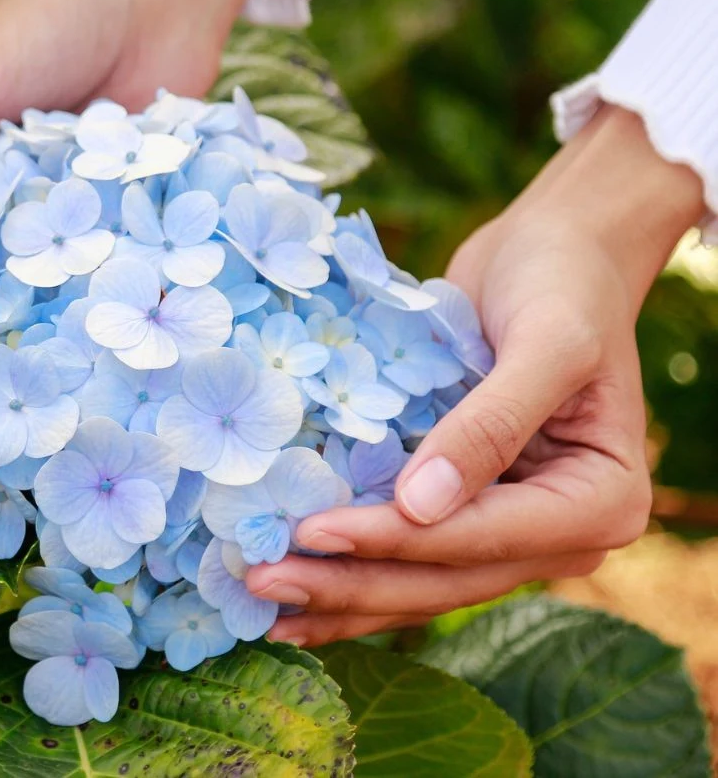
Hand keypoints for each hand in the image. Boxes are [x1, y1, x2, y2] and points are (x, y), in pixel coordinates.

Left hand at [245, 105, 707, 645]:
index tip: (311, 532)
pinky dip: (352, 570)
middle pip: (443, 579)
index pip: (480, 538)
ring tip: (260, 605)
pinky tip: (294, 592)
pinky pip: (407, 554)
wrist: (558, 253)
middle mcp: (559, 534)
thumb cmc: (562, 284)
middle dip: (351, 585)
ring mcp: (511, 528)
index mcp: (599, 503)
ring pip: (419, 584)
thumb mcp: (546, 342)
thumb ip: (491, 424)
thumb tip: (420, 505)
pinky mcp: (467, 510)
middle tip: (261, 582)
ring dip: (341, 597)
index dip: (393, 540)